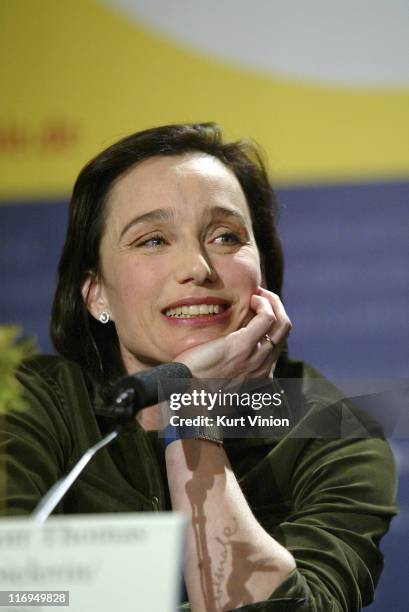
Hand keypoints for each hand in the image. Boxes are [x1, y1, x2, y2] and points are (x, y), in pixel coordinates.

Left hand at [173, 287, 291, 379]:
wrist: (183, 387)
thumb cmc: (195, 379)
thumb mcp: (219, 374)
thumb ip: (230, 362)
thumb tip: (227, 344)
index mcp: (259, 375)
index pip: (278, 342)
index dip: (273, 320)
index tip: (259, 307)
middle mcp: (263, 368)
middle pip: (284, 330)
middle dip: (277, 307)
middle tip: (261, 295)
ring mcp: (255, 357)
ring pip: (282, 323)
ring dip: (272, 302)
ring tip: (257, 294)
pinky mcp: (243, 346)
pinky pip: (268, 319)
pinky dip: (264, 304)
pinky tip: (251, 299)